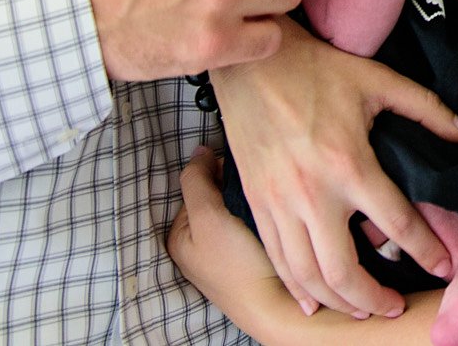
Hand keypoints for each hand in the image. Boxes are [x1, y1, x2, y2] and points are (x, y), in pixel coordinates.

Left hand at [169, 146, 290, 323]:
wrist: (277, 305)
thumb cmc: (238, 265)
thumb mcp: (208, 217)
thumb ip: (197, 181)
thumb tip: (199, 151)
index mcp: (179, 235)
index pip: (196, 185)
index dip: (218, 172)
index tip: (242, 171)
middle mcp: (197, 245)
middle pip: (215, 196)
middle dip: (234, 187)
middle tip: (256, 187)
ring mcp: (223, 252)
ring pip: (235, 208)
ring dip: (250, 201)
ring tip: (267, 201)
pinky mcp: (247, 257)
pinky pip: (251, 223)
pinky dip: (261, 216)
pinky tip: (273, 218)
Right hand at [211, 16, 457, 318]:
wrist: (253, 64)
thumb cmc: (317, 69)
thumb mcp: (379, 81)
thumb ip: (427, 108)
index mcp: (349, 164)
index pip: (396, 222)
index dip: (426, 250)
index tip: (444, 268)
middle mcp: (312, 193)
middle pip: (343, 271)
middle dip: (373, 299)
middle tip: (394, 308)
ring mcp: (279, 204)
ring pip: (307, 275)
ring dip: (336, 302)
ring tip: (361, 309)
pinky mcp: (256, 204)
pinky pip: (276, 260)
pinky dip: (296, 288)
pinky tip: (312, 301)